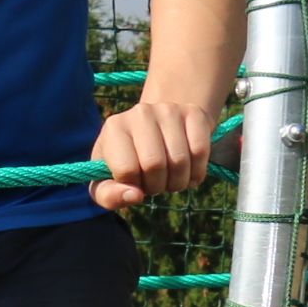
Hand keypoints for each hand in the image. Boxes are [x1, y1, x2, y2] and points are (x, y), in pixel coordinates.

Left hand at [91, 100, 216, 211]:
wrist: (154, 131)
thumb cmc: (127, 161)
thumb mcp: (107, 181)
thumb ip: (109, 195)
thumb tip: (135, 196)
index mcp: (114, 128)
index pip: (126, 170)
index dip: (134, 186)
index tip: (134, 181)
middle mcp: (140, 113)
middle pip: (155, 164)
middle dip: (157, 186)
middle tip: (155, 183)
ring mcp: (168, 110)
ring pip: (180, 160)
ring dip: (178, 182)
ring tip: (170, 178)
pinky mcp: (194, 113)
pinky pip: (200, 151)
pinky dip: (197, 172)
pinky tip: (189, 172)